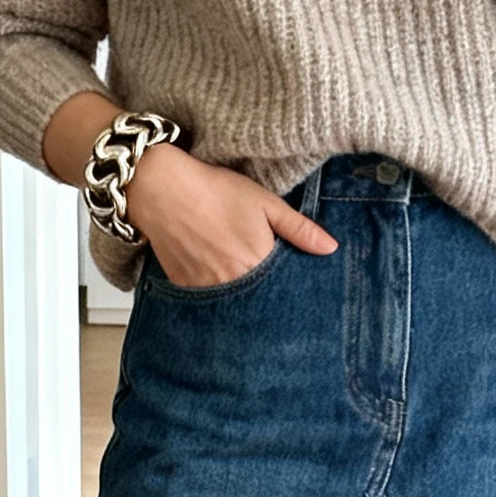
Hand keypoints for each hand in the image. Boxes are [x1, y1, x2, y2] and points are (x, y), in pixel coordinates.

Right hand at [125, 145, 338, 287]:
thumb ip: (300, 229)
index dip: (291, 290)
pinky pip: (208, 303)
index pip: (285, 290)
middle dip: (268, 299)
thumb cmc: (215, 191)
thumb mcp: (265, 203)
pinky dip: (218, 298)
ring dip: (243, 301)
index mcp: (259, 263)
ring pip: (234, 307)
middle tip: (267, 287)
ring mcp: (207, 290)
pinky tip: (219, 280)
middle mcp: (234, 283)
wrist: (163, 189)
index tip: (294, 287)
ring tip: (242, 283)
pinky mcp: (186, 289)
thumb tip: (331, 248)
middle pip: (260, 304)